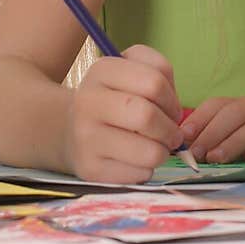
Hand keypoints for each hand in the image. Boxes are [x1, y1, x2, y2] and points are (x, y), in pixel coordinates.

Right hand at [63, 45, 184, 184]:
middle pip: (147, 116)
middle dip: (170, 129)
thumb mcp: (132, 70)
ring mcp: (85, 137)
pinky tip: (138, 160)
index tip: (171, 109)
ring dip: (163, 152)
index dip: (172, 99)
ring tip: (158, 148)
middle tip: (173, 134)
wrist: (69, 130)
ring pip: (148, 151)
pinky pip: (138, 174)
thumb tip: (175, 114)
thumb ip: (160, 75)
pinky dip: (147, 169)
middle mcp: (88, 101)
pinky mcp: (89, 169)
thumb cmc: (114, 98)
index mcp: (102, 71)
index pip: (154, 82)